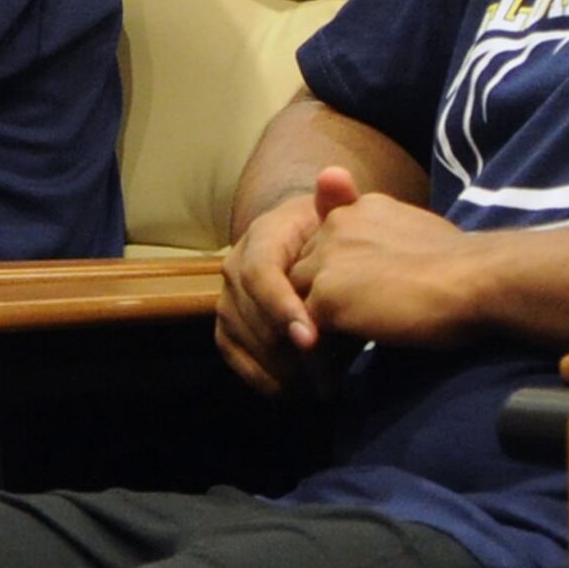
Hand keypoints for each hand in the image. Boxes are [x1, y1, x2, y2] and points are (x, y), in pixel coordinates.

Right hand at [215, 187, 326, 394]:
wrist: (312, 243)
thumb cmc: (334, 234)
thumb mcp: (341, 216)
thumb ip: (339, 203)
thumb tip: (334, 176)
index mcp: (263, 235)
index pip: (261, 273)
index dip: (281, 307)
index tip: (311, 339)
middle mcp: (235, 263)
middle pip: (248, 311)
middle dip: (284, 348)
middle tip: (324, 378)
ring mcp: (228, 293)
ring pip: (238, 334)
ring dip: (275, 365)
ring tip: (316, 387)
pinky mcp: (227, 320)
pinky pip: (230, 350)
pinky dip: (256, 374)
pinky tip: (287, 391)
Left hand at [288, 167, 492, 349]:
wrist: (478, 279)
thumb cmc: (466, 268)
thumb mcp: (420, 239)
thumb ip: (389, 243)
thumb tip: (389, 271)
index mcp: (359, 210)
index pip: (328, 245)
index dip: (339, 279)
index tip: (357, 310)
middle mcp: (336, 225)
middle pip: (307, 269)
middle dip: (320, 302)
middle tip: (336, 343)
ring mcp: (327, 260)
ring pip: (299, 298)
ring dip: (313, 328)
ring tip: (330, 365)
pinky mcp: (327, 296)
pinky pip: (306, 331)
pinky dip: (317, 356)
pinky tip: (333, 381)